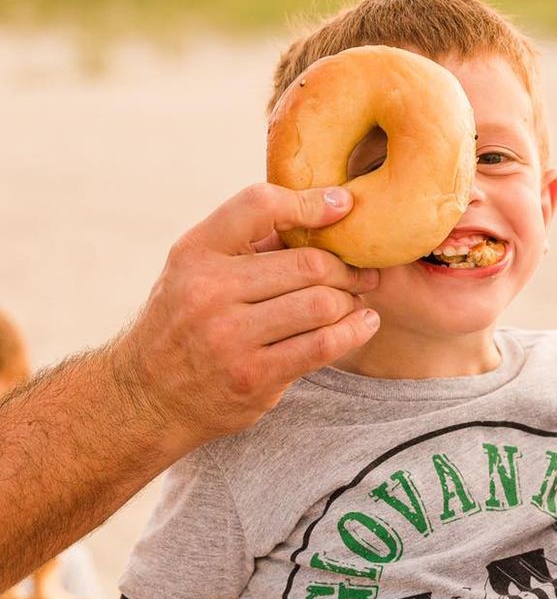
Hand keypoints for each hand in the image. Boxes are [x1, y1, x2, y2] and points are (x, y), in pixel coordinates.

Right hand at [110, 183, 380, 447]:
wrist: (149, 396)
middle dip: (346, 265)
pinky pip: (322, 346)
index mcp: (195, 253)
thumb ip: (247, 242)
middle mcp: (208, 291)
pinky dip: (354, 332)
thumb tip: (320, 209)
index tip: (343, 206)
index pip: (259, 206)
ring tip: (360, 297)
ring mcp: (230, 337)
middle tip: (363, 270)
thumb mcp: (195, 269)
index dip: (309, 203)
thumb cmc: (185, 321)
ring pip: (321, 304)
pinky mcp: (253, 377)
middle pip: (307, 263)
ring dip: (352, 300)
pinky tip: (364, 324)